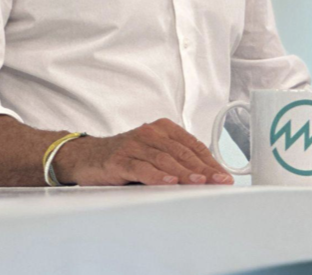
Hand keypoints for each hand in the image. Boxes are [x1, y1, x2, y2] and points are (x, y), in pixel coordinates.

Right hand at [54, 118, 234, 185]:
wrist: (86, 157)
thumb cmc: (124, 157)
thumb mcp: (152, 154)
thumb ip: (175, 161)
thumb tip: (206, 179)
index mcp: (162, 129)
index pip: (192, 145)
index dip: (210, 161)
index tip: (225, 175)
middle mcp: (150, 133)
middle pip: (182, 152)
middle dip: (204, 168)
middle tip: (219, 181)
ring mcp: (134, 145)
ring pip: (165, 159)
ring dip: (185, 172)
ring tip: (201, 182)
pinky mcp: (120, 159)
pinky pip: (142, 168)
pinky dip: (157, 176)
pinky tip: (169, 182)